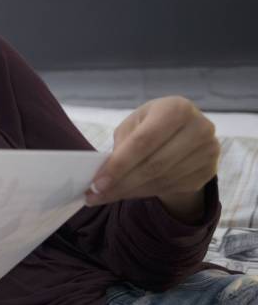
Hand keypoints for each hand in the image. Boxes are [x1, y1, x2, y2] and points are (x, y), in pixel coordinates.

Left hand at [85, 96, 218, 220]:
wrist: (185, 134)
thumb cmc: (152, 125)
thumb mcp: (135, 125)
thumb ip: (122, 145)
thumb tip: (103, 175)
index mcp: (176, 108)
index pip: (144, 142)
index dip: (119, 165)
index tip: (96, 183)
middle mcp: (199, 128)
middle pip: (153, 165)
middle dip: (121, 183)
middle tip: (95, 195)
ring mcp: (208, 151)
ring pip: (162, 180)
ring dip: (130, 192)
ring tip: (106, 196)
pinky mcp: (209, 171)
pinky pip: (172, 188)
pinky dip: (145, 193)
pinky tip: (129, 193)